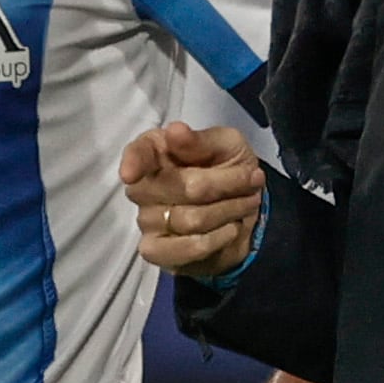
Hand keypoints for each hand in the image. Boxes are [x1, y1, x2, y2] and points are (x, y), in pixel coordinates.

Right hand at [122, 122, 262, 277]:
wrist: (245, 208)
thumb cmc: (228, 166)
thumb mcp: (227, 144)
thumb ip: (201, 140)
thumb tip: (175, 131)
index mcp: (155, 151)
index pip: (137, 154)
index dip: (133, 163)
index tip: (130, 174)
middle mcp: (143, 186)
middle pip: (184, 187)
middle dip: (227, 184)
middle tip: (253, 180)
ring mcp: (146, 220)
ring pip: (191, 219)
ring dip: (230, 210)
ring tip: (248, 203)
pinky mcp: (157, 250)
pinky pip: (187, 248)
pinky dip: (218, 239)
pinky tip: (231, 229)